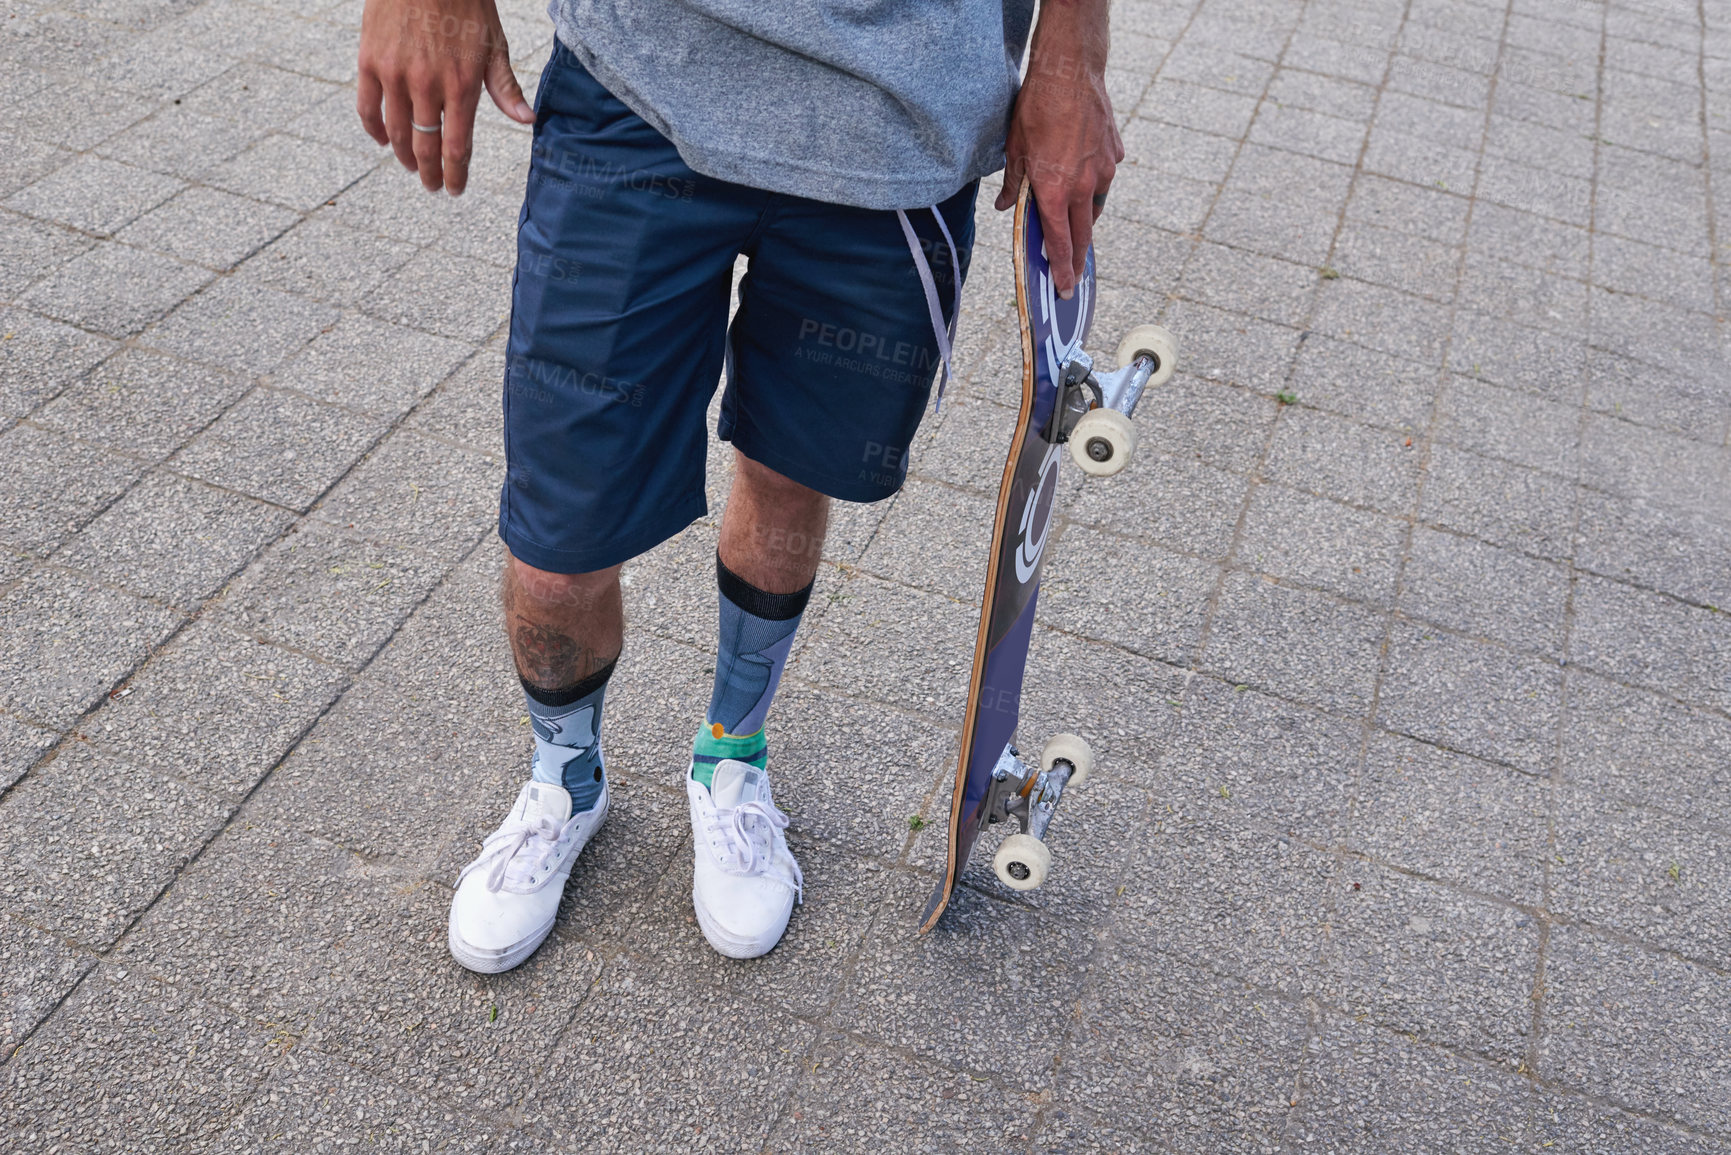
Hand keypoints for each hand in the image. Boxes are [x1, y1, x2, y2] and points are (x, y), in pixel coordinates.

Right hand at [357, 0, 534, 194]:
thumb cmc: (465, 3)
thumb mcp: (493, 43)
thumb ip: (505, 86)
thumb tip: (527, 121)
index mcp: (461, 85)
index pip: (458, 147)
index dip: (456, 174)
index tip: (456, 189)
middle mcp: (427, 86)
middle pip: (426, 147)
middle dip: (431, 173)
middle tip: (433, 186)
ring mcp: (395, 74)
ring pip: (396, 132)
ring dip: (404, 156)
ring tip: (411, 166)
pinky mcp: (369, 60)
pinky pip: (366, 107)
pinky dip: (373, 129)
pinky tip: (382, 139)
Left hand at [995, 3, 1123, 297]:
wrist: (1070, 72)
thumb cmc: (1037, 109)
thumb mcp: (1014, 151)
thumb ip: (1013, 186)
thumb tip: (1007, 208)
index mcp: (1054, 191)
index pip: (1059, 243)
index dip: (1061, 270)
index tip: (1064, 289)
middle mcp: (1083, 187)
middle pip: (1082, 235)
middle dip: (1076, 259)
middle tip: (1073, 277)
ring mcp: (1103, 171)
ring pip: (1095, 208)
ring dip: (1083, 221)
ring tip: (1073, 225)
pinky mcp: (1115, 154)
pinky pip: (1104, 180)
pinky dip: (1093, 186)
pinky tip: (1082, 178)